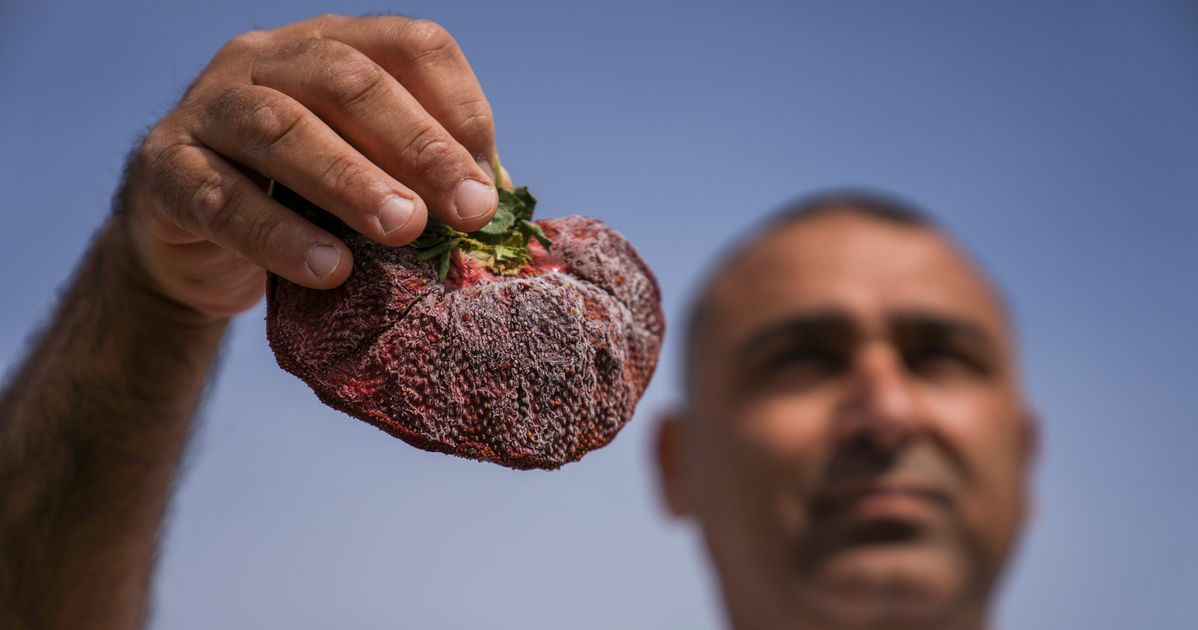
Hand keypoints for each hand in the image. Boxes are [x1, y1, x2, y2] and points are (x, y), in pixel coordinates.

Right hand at [115, 14, 504, 318]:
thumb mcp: (366, 174)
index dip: (459, 108)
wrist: (194, 245)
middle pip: (348, 80)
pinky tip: (330, 270)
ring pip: (281, 128)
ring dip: (350, 180)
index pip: (409, 47)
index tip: (488, 183)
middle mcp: (268, 59)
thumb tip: (494, 202)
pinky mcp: (166, 169)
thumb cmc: (302, 202)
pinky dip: (279, 236)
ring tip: (404, 229)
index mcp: (332, 46)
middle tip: (466, 210)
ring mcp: (209, 107)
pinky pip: (221, 199)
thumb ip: (420, 176)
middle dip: (418, 147)